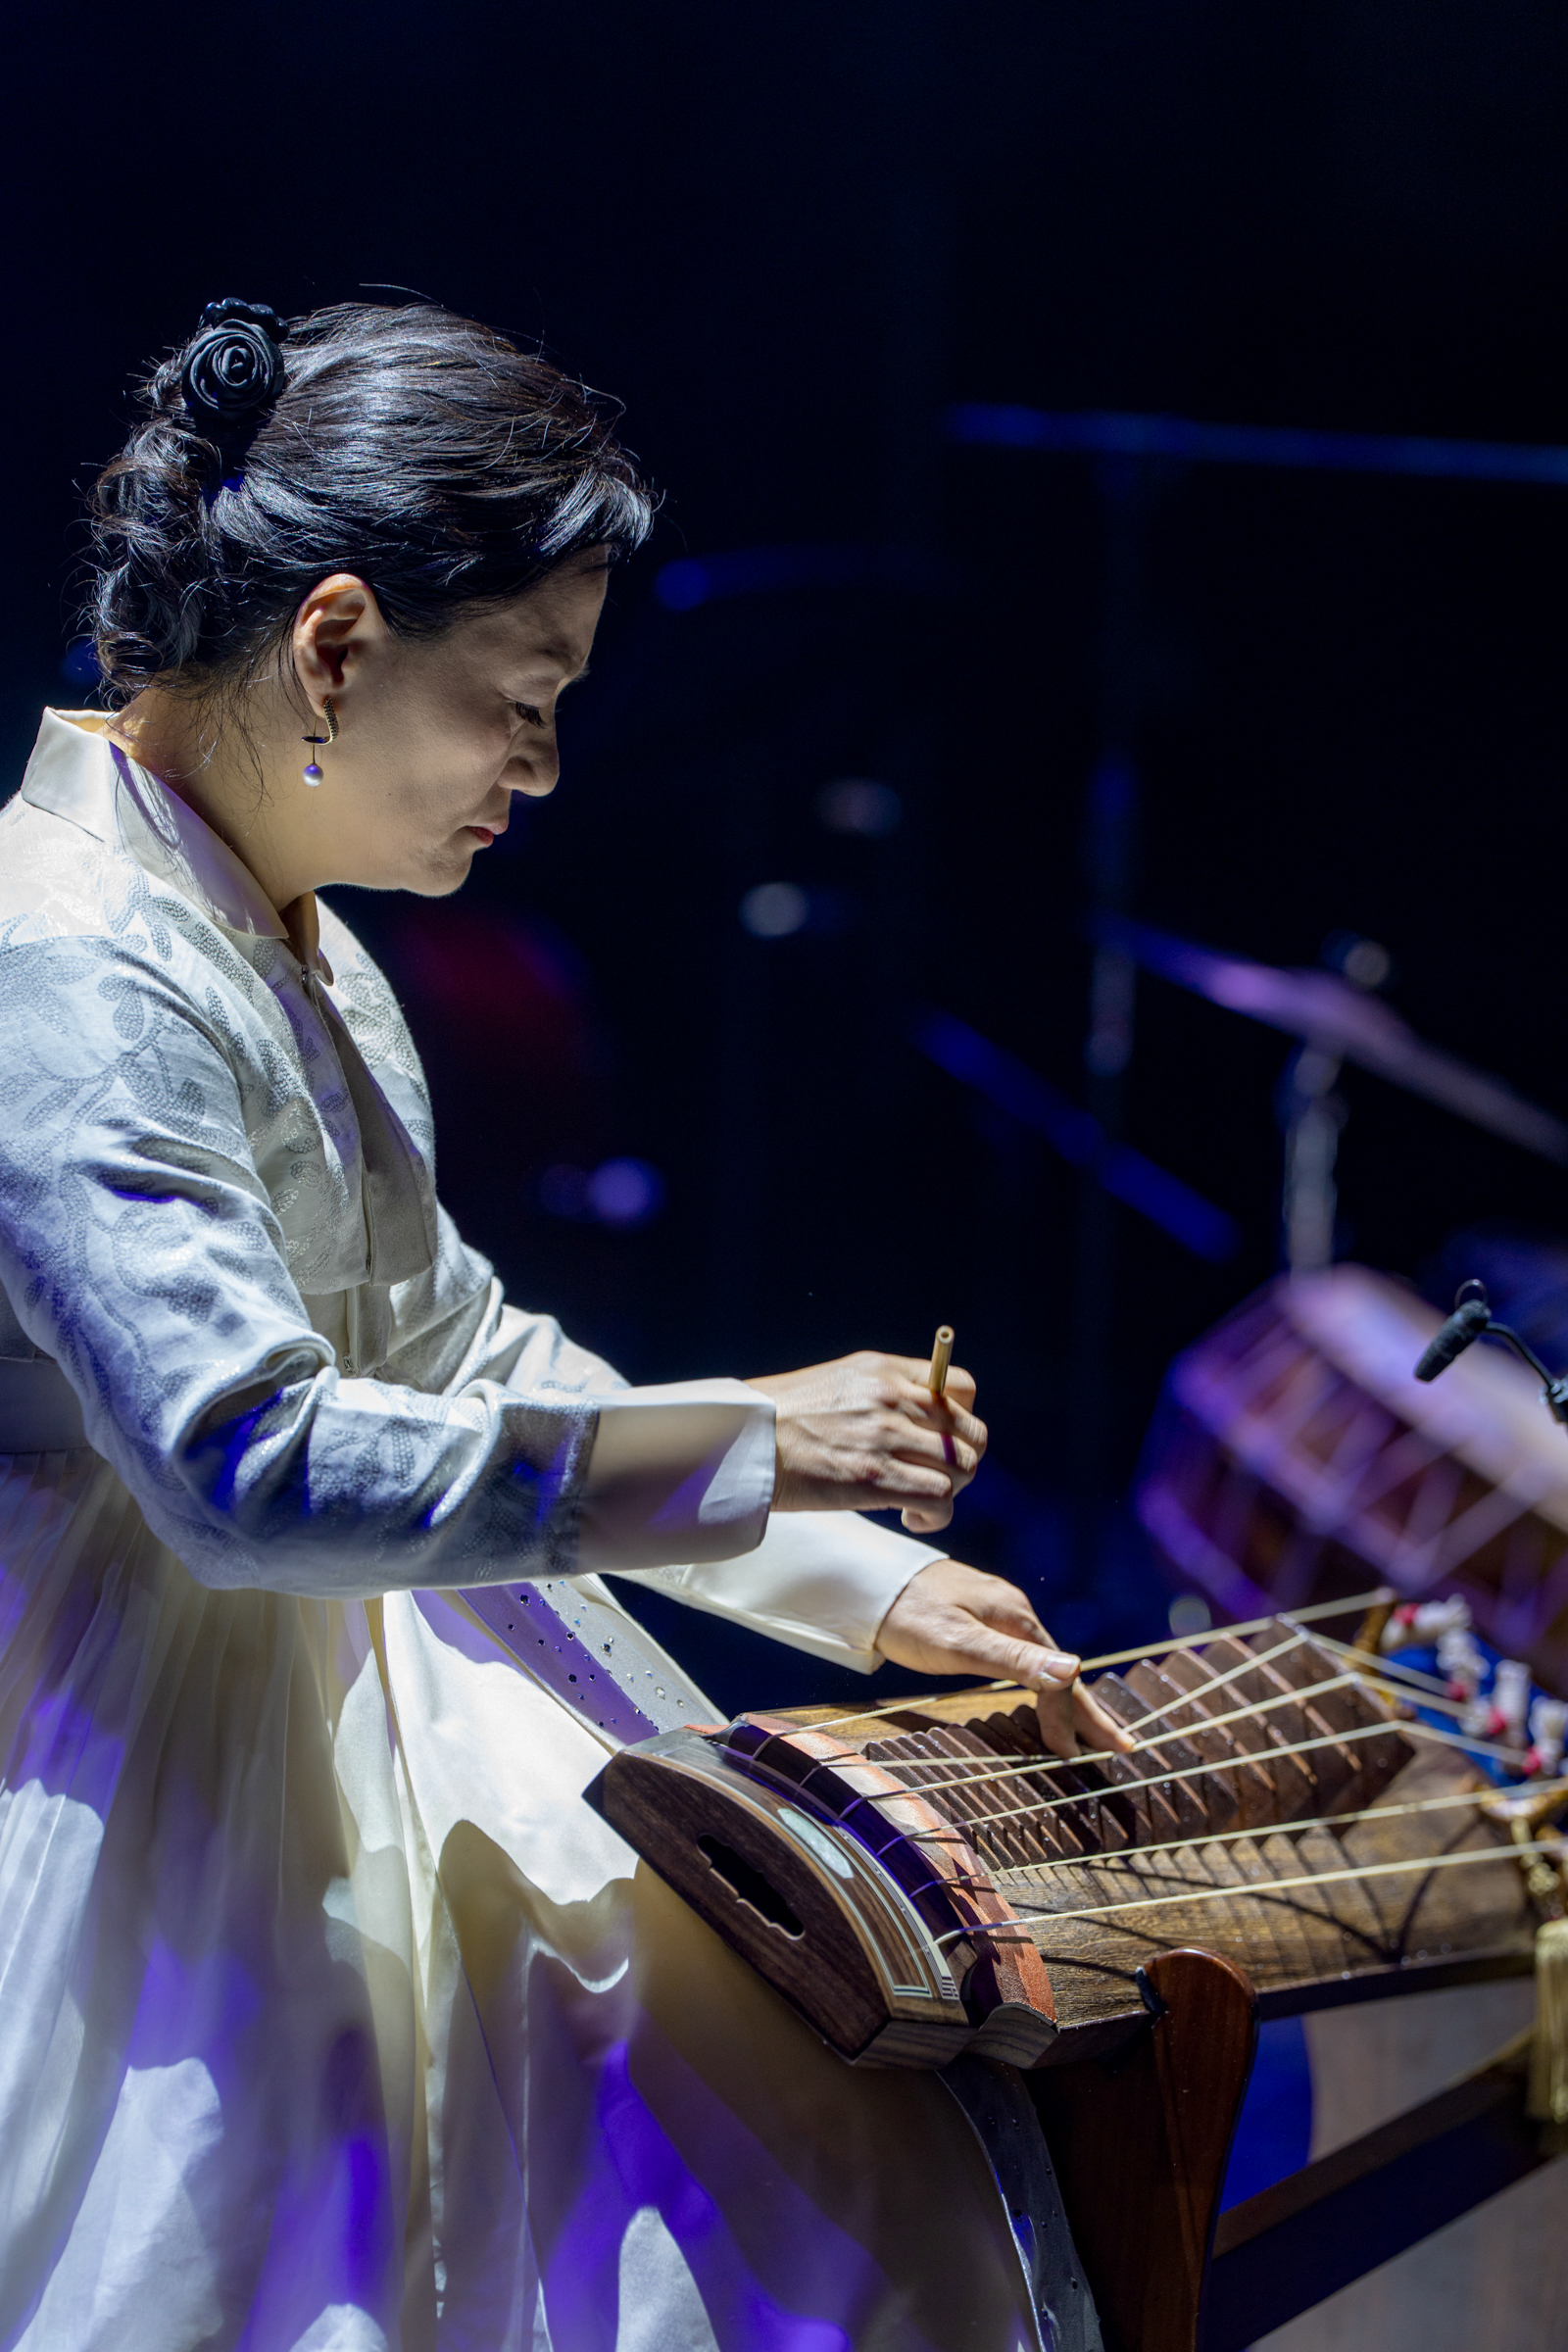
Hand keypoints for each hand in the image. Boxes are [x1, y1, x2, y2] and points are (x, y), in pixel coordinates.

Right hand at [745, 1350, 984, 1532]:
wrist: (742, 1441)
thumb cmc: (784, 1417)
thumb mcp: (839, 1380)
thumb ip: (885, 1389)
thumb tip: (926, 1416)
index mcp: (885, 1369)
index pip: (961, 1386)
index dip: (962, 1417)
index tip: (939, 1439)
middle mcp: (892, 1397)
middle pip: (971, 1431)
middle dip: (962, 1460)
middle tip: (934, 1477)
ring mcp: (885, 1436)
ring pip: (962, 1467)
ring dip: (950, 1491)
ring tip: (920, 1500)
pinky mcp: (874, 1477)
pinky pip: (939, 1498)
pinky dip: (936, 1515)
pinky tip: (911, 1517)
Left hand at [871, 1561, 1136, 1759]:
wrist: (864, 1583)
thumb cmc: (906, 1615)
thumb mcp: (958, 1642)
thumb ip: (1013, 1659)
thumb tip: (1074, 1670)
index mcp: (1016, 1618)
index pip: (1058, 1678)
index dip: (1071, 1719)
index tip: (1076, 1757)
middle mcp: (1014, 1612)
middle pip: (1060, 1670)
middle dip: (1089, 1711)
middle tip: (1120, 1746)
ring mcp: (996, 1612)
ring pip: (1043, 1664)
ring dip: (1066, 1700)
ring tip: (1087, 1732)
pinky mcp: (977, 1617)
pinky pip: (1025, 1656)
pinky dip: (1041, 1683)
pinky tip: (1041, 1696)